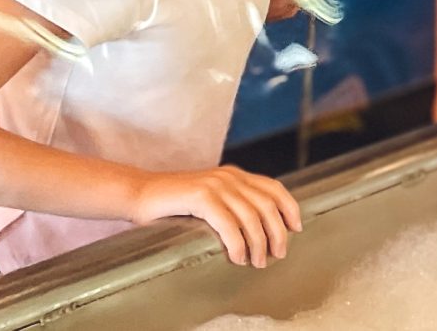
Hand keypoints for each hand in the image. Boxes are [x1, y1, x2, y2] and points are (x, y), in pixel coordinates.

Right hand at [130, 166, 301, 267]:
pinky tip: (237, 258)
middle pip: (267, 205)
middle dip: (277, 233)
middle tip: (277, 254)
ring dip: (259, 244)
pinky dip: (238, 244)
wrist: (139, 194)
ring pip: (251, 217)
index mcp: (235, 175)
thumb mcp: (210, 199)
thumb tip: (258, 230)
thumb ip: (231, 205)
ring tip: (257, 262)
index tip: (296, 229)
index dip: (290, 208)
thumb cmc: (173, 204)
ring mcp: (215, 185)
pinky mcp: (200, 197)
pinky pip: (228, 224)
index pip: (274, 188)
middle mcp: (229, 176)